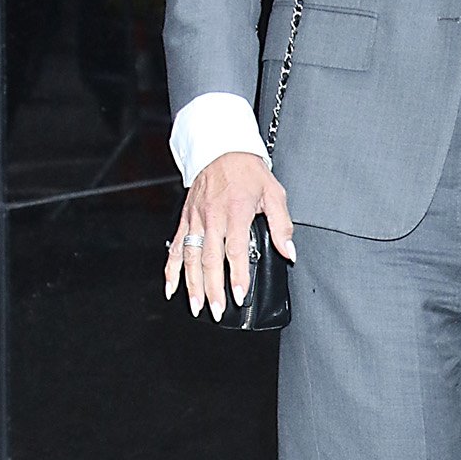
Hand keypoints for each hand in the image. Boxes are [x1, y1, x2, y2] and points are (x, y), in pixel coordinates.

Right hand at [164, 152, 294, 320]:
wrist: (221, 149)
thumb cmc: (249, 172)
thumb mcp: (274, 194)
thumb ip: (282, 225)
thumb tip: (289, 252)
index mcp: (235, 212)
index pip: (236, 250)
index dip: (237, 275)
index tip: (239, 295)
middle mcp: (213, 217)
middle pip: (210, 259)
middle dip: (213, 288)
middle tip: (218, 310)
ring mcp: (196, 220)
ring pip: (191, 257)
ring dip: (192, 284)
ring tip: (197, 306)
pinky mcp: (186, 219)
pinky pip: (176, 247)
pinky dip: (172, 269)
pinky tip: (172, 287)